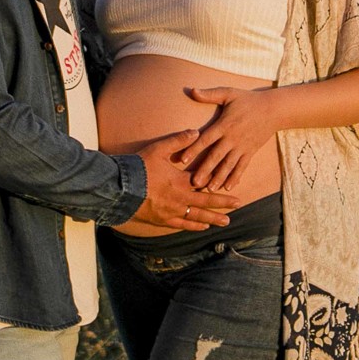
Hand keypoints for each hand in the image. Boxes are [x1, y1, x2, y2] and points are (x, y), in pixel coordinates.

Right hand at [121, 130, 241, 230]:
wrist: (120, 188)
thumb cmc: (139, 167)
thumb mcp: (158, 149)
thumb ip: (178, 140)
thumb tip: (195, 132)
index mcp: (181, 181)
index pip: (205, 183)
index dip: (219, 185)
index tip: (234, 189)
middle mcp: (180, 198)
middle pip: (206, 201)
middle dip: (223, 204)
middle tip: (238, 205)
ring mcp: (172, 211)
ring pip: (197, 216)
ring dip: (213, 218)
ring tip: (226, 222)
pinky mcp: (163, 220)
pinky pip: (182, 224)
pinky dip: (194, 226)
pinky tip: (202, 227)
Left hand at [177, 87, 280, 191]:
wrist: (273, 109)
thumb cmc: (248, 100)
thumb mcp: (229, 93)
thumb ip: (210, 94)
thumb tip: (191, 90)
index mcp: (224, 125)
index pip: (206, 139)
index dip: (194, 149)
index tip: (182, 159)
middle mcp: (232, 138)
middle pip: (216, 156)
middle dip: (205, 170)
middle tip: (194, 182)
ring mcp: (242, 147)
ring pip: (228, 165)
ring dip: (219, 177)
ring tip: (210, 189)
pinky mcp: (250, 152)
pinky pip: (242, 167)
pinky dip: (235, 177)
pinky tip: (228, 187)